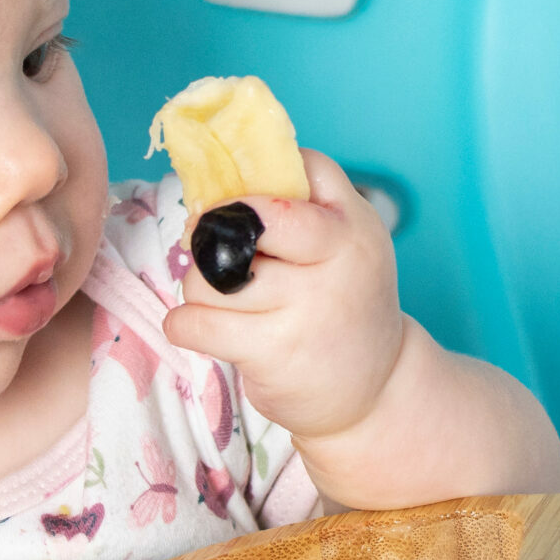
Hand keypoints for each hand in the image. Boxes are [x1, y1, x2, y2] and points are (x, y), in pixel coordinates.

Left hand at [162, 150, 402, 442]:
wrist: (375, 389)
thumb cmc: (344, 303)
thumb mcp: (348, 243)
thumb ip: (303, 203)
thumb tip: (218, 180)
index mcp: (352, 227)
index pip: (298, 170)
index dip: (251, 189)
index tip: (235, 213)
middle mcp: (334, 263)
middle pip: (241, 223)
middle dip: (212, 235)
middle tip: (217, 256)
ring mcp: (304, 310)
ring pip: (208, 276)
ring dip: (200, 289)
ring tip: (224, 303)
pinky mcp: (272, 353)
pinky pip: (194, 322)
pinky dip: (184, 324)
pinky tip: (204, 329)